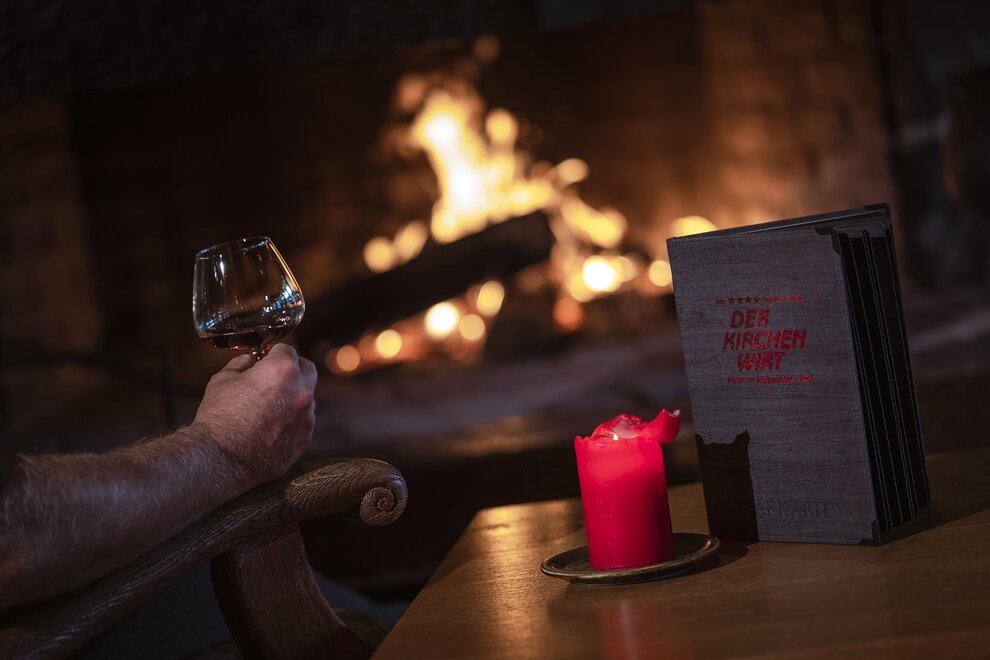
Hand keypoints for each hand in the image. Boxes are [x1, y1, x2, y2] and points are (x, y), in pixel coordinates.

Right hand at [193, 343, 317, 488]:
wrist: (220, 460)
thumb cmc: (219, 417)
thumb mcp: (223, 380)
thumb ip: (241, 364)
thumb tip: (250, 360)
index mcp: (283, 370)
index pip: (287, 350)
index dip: (273, 353)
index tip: (265, 358)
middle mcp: (302, 391)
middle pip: (307, 369)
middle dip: (292, 368)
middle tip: (274, 376)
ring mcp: (307, 417)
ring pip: (306, 398)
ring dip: (292, 397)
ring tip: (268, 408)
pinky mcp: (305, 439)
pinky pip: (303, 422)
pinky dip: (292, 420)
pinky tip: (271, 427)